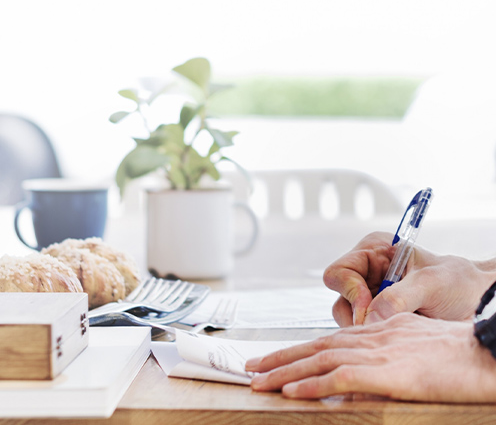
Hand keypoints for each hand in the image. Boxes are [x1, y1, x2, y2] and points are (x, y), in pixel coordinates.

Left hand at [246, 313, 495, 401]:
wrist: (484, 352)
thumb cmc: (456, 352)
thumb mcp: (413, 347)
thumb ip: (383, 356)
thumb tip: (356, 375)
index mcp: (376, 330)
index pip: (327, 339)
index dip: (297, 349)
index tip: (274, 358)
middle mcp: (369, 337)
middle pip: (314, 346)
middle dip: (279, 358)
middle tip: (250, 368)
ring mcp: (375, 353)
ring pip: (319, 360)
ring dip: (284, 372)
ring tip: (257, 382)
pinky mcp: (385, 372)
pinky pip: (339, 378)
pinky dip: (312, 384)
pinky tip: (291, 392)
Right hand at [323, 232, 495, 325]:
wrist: (480, 304)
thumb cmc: (460, 283)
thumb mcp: (432, 283)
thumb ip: (399, 297)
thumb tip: (370, 317)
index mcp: (373, 252)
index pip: (339, 272)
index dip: (350, 291)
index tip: (369, 309)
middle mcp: (366, 274)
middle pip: (340, 298)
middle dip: (358, 315)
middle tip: (382, 327)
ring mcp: (370, 298)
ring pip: (347, 319)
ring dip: (368, 329)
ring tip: (398, 329)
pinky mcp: (376, 319)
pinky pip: (361, 333)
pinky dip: (375, 338)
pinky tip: (396, 336)